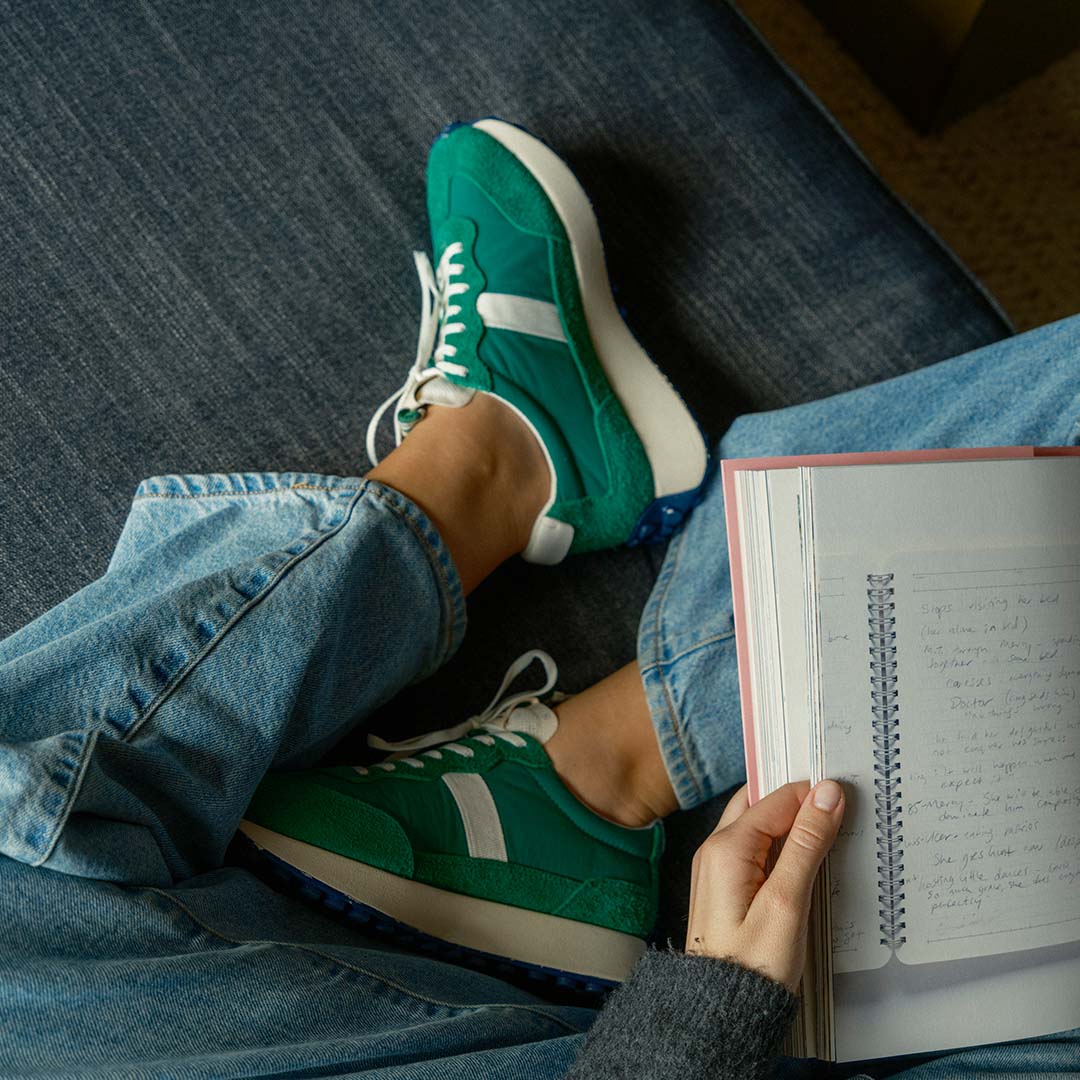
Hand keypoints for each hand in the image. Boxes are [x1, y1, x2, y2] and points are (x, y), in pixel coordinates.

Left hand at [685, 779, 844, 991]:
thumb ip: (806, 844)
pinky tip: (805, 861)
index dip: (812, 795)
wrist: (720, 1012)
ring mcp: (717, 867)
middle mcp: (715, 848)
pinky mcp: (725, 886)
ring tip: (829, 833)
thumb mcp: (787, 902)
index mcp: (726, 846)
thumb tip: (827, 793)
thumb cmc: (755, 964)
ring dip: (790, 824)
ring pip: (757, 826)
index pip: (776, 799)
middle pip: (760, 804)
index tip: (848, 798)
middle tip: (838, 808)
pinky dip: (780, 846)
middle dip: (798, 802)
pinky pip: (754, 849)